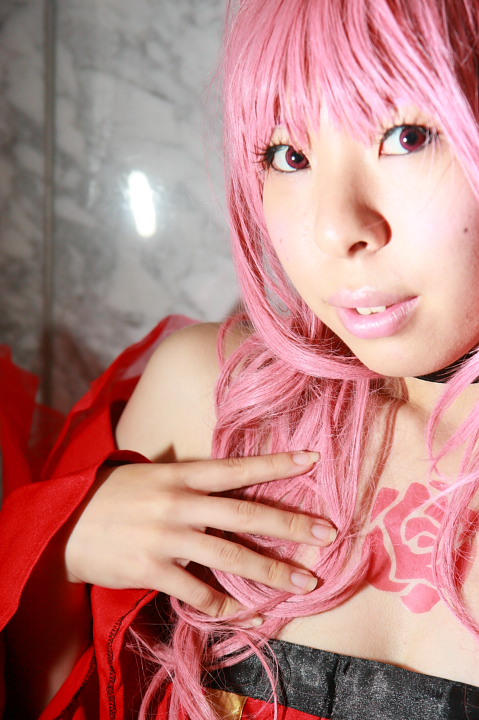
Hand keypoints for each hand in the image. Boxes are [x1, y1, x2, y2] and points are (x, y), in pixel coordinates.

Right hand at [65, 452, 335, 619]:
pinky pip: (200, 593)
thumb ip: (191, 481)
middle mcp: (178, 503)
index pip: (237, 468)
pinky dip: (230, 606)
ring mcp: (166, 538)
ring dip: (273, 572)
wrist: (64, 524)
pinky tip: (252, 613)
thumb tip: (232, 487)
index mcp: (180, 474)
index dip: (276, 464)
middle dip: (291, 525)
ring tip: (305, 583)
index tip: (312, 460)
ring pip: (230, 557)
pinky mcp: (152, 570)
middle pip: (245, 514)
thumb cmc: (113, 496)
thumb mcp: (152, 475)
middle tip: (329, 533)